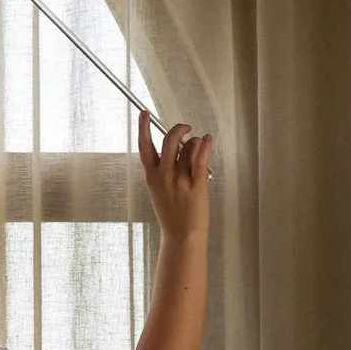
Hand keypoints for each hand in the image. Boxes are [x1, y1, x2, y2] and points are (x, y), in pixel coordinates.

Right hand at [139, 113, 212, 240]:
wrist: (182, 235)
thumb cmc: (172, 215)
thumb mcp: (158, 190)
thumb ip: (164, 169)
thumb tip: (178, 148)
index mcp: (152, 176)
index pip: (144, 145)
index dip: (143, 127)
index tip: (144, 113)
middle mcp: (164, 175)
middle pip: (168, 140)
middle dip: (178, 128)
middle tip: (185, 127)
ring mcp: (179, 179)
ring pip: (187, 147)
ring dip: (195, 142)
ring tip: (199, 147)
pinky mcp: (196, 184)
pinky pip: (200, 159)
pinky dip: (205, 145)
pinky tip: (207, 139)